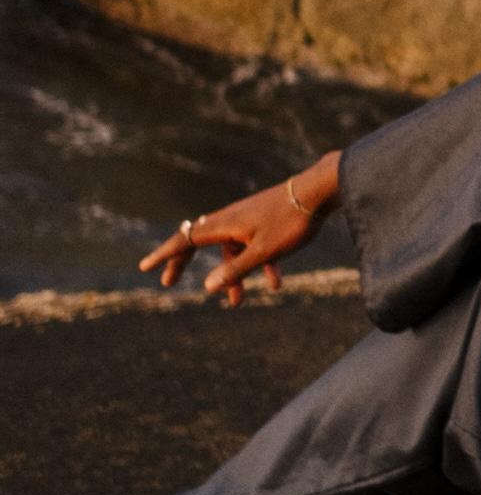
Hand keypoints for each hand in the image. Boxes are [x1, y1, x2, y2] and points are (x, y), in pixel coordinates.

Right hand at [138, 151, 342, 307]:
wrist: (320, 191)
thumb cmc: (291, 221)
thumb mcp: (263, 252)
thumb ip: (236, 270)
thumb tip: (207, 287)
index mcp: (224, 224)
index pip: (185, 239)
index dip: (164, 255)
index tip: (145, 268)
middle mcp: (230, 218)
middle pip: (199, 241)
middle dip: (185, 263)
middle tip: (169, 282)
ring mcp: (248, 218)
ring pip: (231, 249)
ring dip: (233, 275)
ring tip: (238, 303)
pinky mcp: (265, 220)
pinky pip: (254, 245)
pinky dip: (260, 264)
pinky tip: (277, 282)